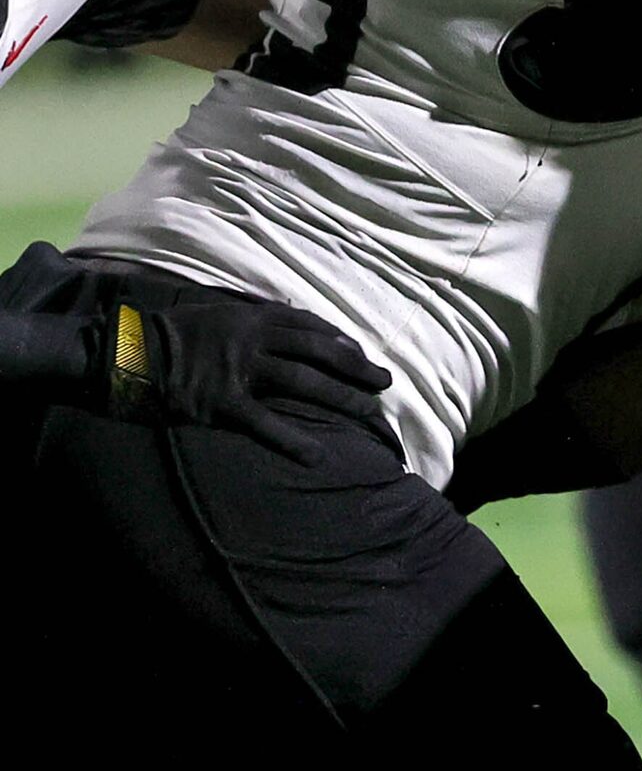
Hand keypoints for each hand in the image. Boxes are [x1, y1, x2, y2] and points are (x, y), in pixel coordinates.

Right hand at [105, 297, 394, 462]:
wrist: (127, 351)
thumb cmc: (176, 333)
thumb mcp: (221, 314)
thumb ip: (257, 319)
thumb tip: (294, 321)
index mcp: (255, 317)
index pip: (312, 327)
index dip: (343, 343)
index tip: (364, 356)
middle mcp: (253, 340)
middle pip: (319, 353)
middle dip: (356, 368)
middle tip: (385, 382)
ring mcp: (238, 371)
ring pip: (303, 383)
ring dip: (340, 398)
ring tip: (367, 412)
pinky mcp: (221, 402)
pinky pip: (265, 424)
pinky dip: (293, 441)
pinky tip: (318, 456)